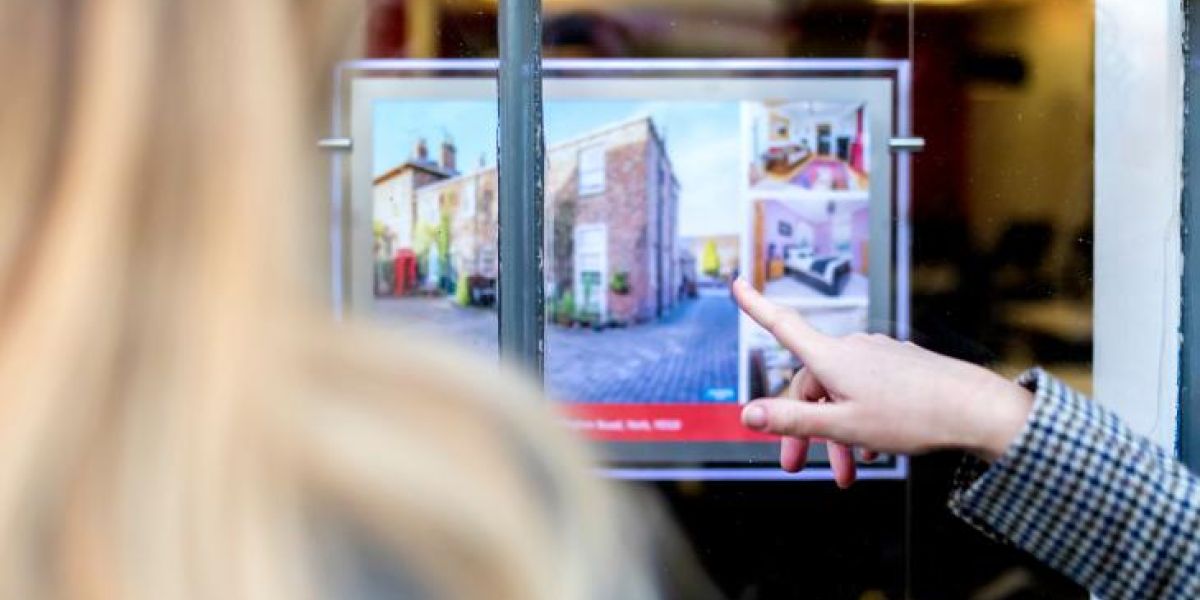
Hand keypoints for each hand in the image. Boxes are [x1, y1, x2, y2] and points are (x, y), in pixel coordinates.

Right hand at [732, 279, 1033, 486]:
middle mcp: (852, 349)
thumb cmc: (911, 416)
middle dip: (801, 426)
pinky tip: (873, 450)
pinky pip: (866, 391)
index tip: (736, 283)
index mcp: (831, 357)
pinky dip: (860, 420)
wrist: (974, 409)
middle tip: (796, 466)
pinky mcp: (900, 366)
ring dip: (835, 432)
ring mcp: (878, 356)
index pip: (782, 325)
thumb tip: (746, 414)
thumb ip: (792, 420)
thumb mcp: (842, 426)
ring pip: (840, 392)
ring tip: (848, 472)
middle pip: (810, 383)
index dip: (755, 305)